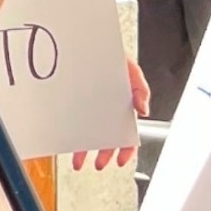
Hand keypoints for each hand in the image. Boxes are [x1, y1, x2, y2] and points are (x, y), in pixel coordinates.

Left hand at [65, 55, 148, 169]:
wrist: (91, 45)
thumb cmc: (114, 59)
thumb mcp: (132, 72)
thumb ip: (141, 91)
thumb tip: (143, 111)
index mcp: (122, 109)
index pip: (128, 134)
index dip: (126, 150)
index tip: (120, 161)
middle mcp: (106, 112)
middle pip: (107, 139)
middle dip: (104, 155)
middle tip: (98, 165)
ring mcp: (90, 110)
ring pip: (89, 135)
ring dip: (84, 151)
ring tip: (79, 163)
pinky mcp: (75, 105)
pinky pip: (72, 123)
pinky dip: (70, 134)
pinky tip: (66, 143)